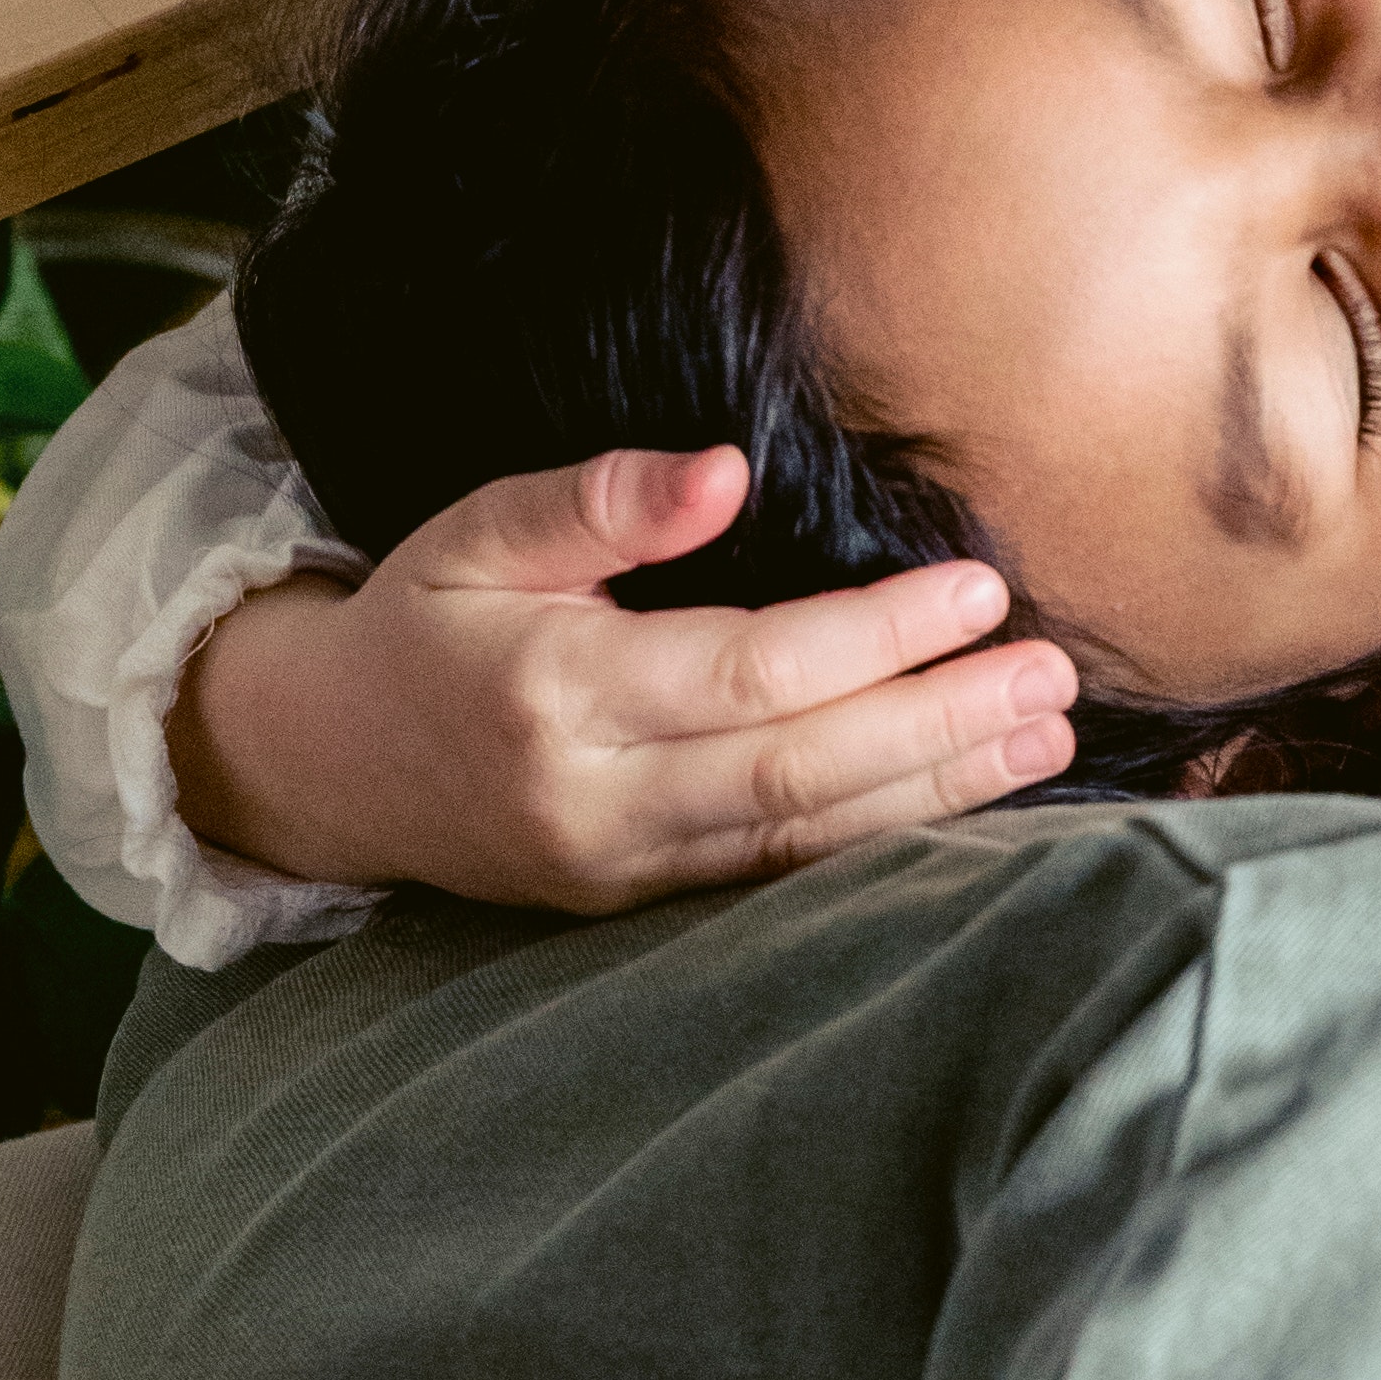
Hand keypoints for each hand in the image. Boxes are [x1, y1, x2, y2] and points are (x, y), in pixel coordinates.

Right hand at [166, 448, 1079, 914]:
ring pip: (806, 841)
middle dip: (940, 725)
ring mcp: (621, 870)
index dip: (875, 637)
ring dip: (939, 792)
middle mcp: (597, 800)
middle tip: (1053, 677)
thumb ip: (595, 500)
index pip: (751, 670)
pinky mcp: (639, 908)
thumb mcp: (475, 530)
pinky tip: (968, 801)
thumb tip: (729, 472)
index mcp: (556, 691)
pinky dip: (884, 841)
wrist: (327, 766)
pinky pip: (781, 879)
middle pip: (800, 771)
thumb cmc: (421, 622)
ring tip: (1046, 738)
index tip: (979, 588)